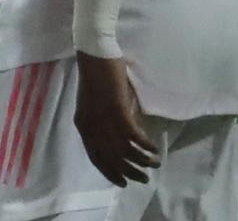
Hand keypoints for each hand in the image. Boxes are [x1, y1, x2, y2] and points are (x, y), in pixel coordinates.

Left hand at [73, 53, 159, 186]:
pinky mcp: (117, 110)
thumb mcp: (96, 105)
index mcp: (83, 125)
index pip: (95, 157)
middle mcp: (91, 126)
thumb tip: (121, 138)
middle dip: (129, 172)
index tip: (123, 182)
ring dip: (142, 161)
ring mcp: (103, 119)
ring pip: (124, 150)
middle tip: (144, 179)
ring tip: (155, 164)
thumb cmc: (97, 77)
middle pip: (111, 158)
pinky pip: (133, 137)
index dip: (110, 172)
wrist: (95, 55)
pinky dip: (145, 145)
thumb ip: (104, 123)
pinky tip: (154, 149)